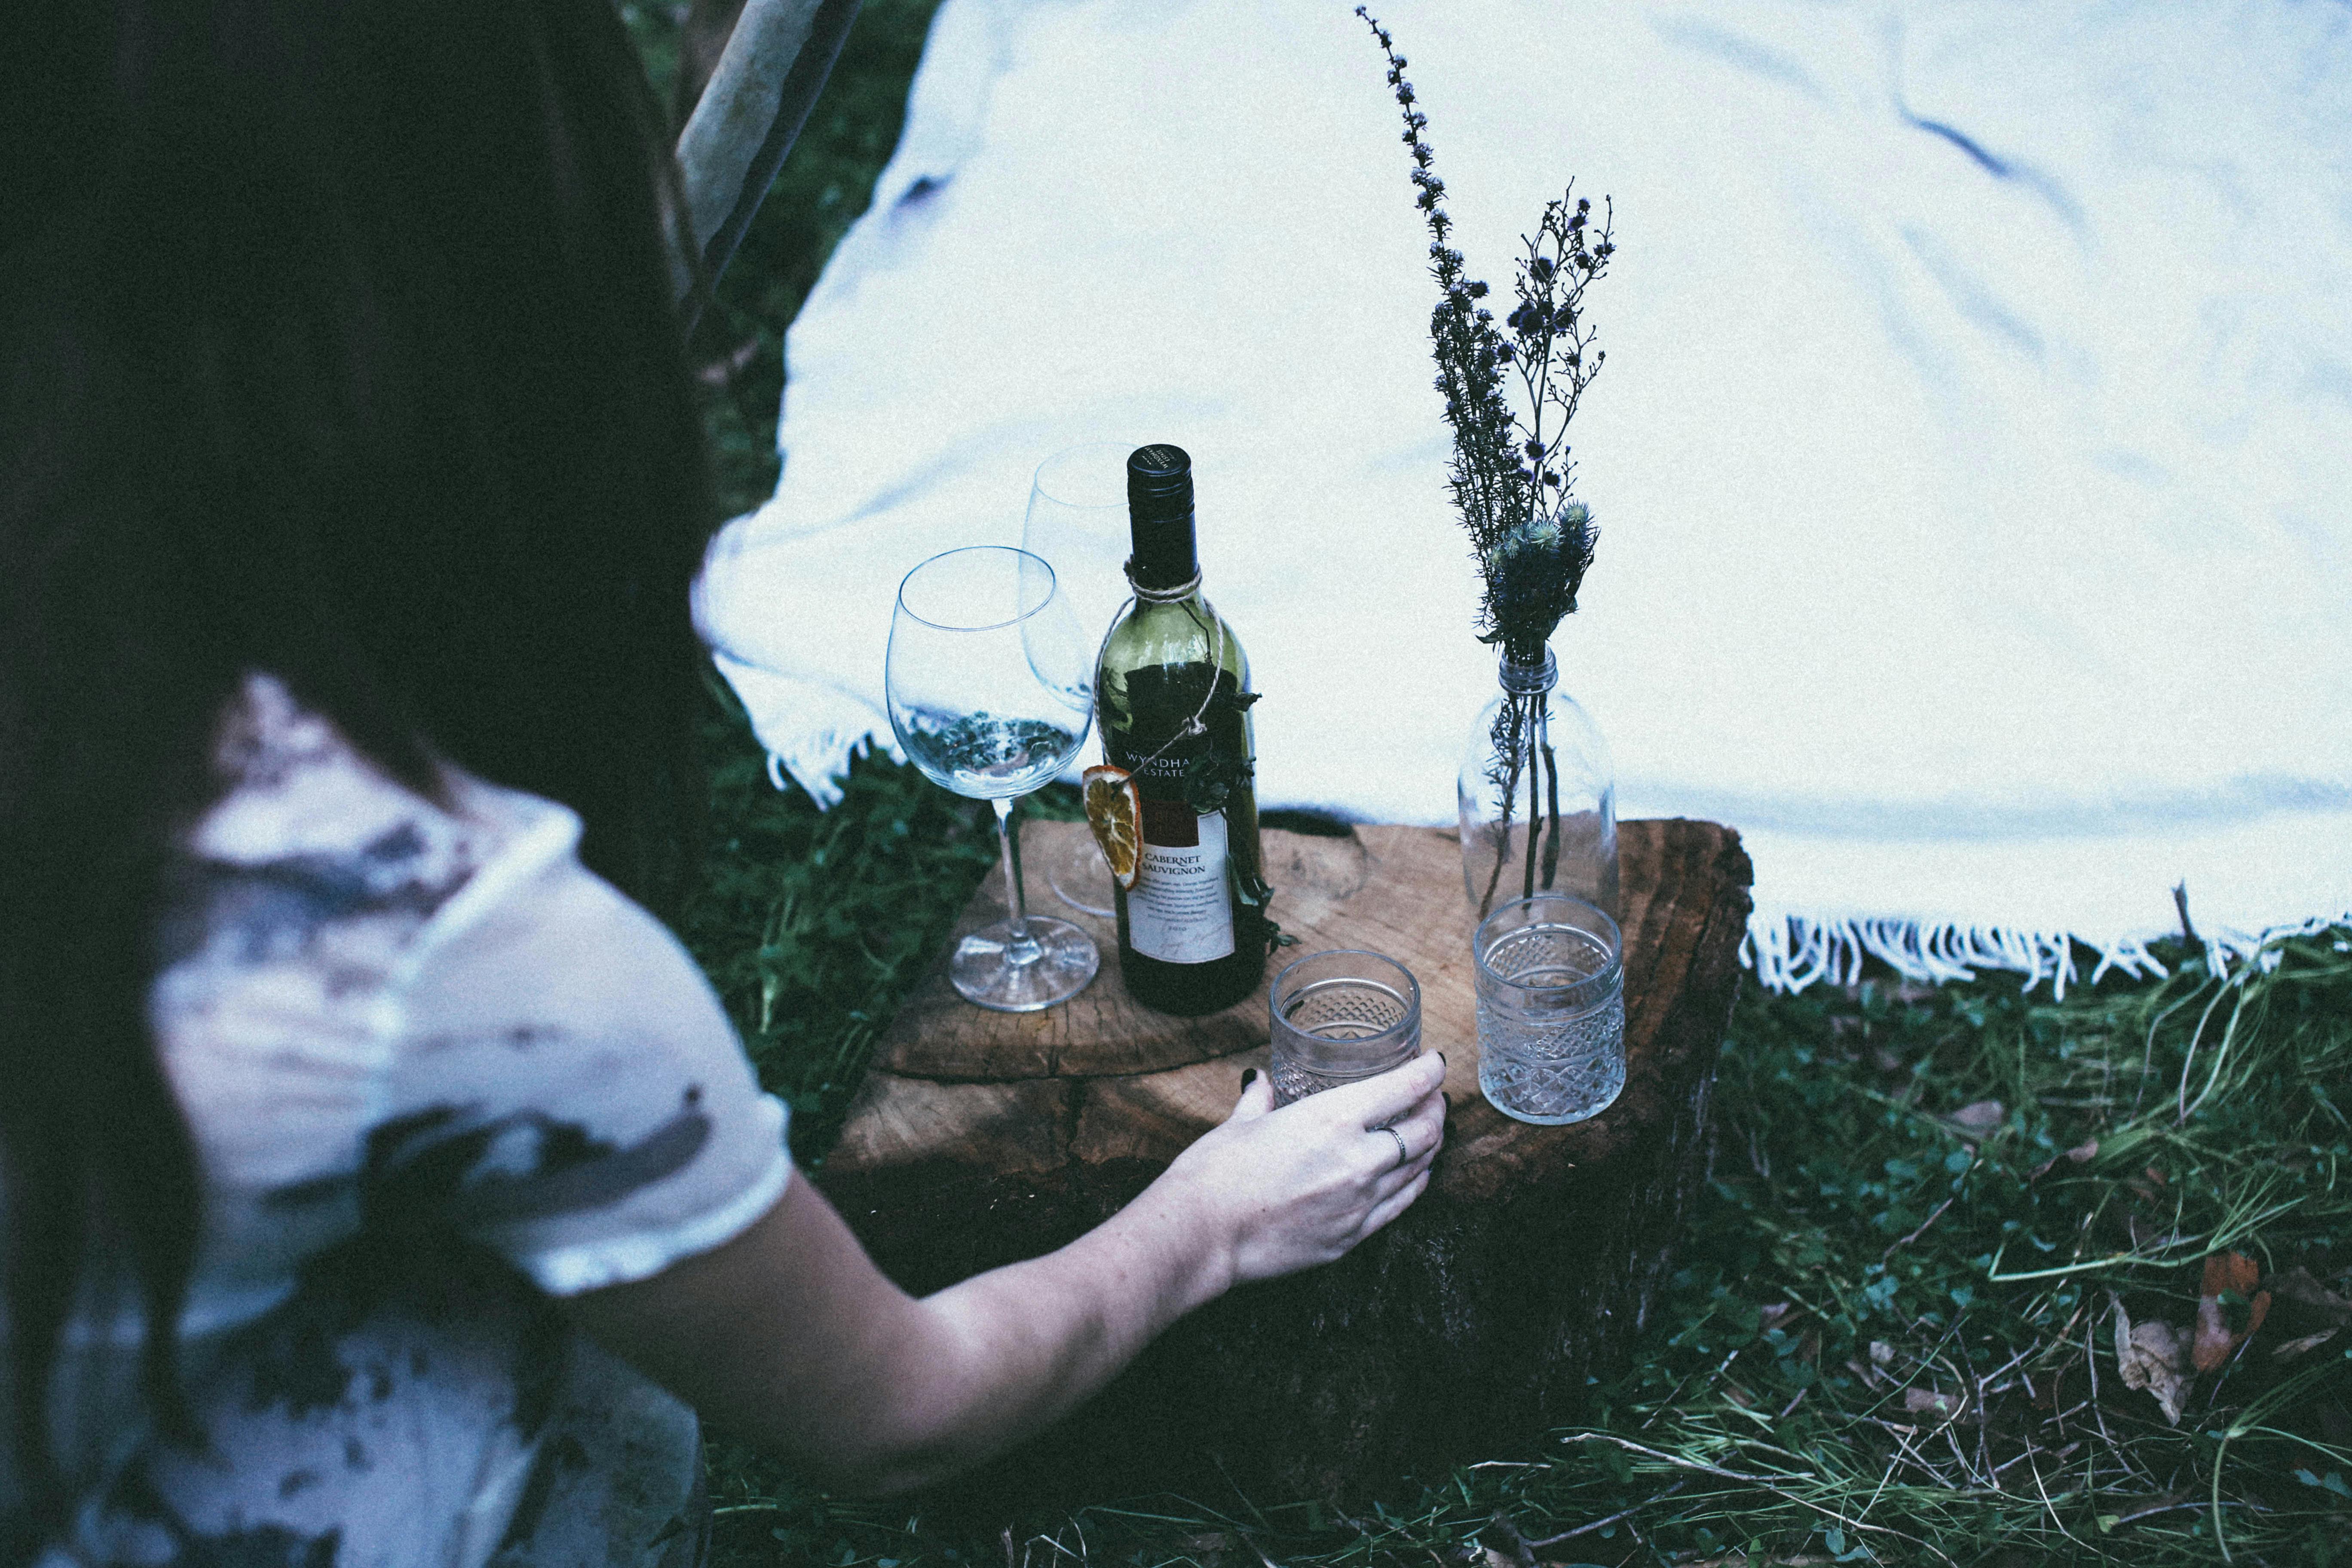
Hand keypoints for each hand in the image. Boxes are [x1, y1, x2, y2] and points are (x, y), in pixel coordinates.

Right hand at [1148, 1051, 1446, 1287]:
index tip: (1435, 1064)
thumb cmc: (1216, 1174)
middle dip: (1435, 1110)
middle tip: (1433, 1100)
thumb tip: (1258, 1083)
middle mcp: (1357, 1160)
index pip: (1404, 1088)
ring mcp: (1359, 1203)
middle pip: (1423, 1131)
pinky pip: (1399, 1206)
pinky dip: (1413, 1185)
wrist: (1202, 1235)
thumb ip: (1260, 1101)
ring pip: (1418, 1170)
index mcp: (1332, 1119)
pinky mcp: (1351, 1238)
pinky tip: (1413, 1176)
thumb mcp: (1241, 1124)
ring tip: (1428, 1134)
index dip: (1429, 1072)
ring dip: (1430, 1147)